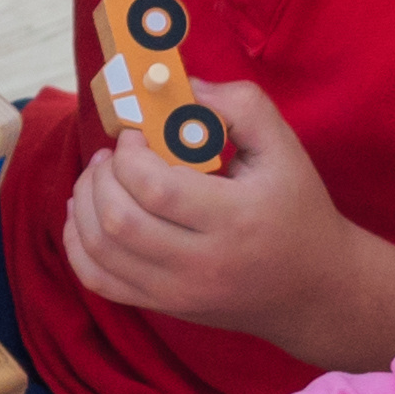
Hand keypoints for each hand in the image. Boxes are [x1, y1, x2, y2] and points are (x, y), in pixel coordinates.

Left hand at [49, 72, 375, 346]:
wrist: (315, 288)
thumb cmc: (296, 209)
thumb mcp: (284, 148)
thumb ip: (239, 106)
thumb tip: (180, 87)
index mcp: (236, 218)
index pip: (155, 187)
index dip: (130, 153)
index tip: (136, 133)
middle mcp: (204, 264)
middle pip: (119, 221)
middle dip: (100, 176)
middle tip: (113, 154)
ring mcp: (180, 292)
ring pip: (100, 251)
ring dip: (84, 204)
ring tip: (99, 178)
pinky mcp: (165, 306)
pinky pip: (99, 281)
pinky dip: (78, 245)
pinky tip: (87, 216)